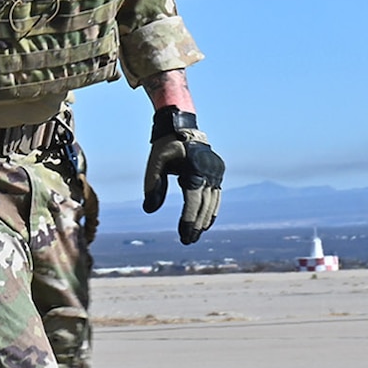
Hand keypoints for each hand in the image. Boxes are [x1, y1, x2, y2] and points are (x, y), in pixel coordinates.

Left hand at [142, 107, 224, 244]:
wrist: (182, 127)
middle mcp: (210, 170)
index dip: (189, 218)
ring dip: (204, 220)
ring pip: (212, 201)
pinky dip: (211, 209)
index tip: (184, 234)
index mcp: (195, 167)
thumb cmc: (165, 146)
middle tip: (188, 241)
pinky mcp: (218, 172)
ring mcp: (216, 171)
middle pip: (204, 204)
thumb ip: (152, 185)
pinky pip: (216, 195)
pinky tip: (205, 222)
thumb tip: (149, 210)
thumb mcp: (155, 163)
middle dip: (196, 224)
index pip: (194, 199)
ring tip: (195, 235)